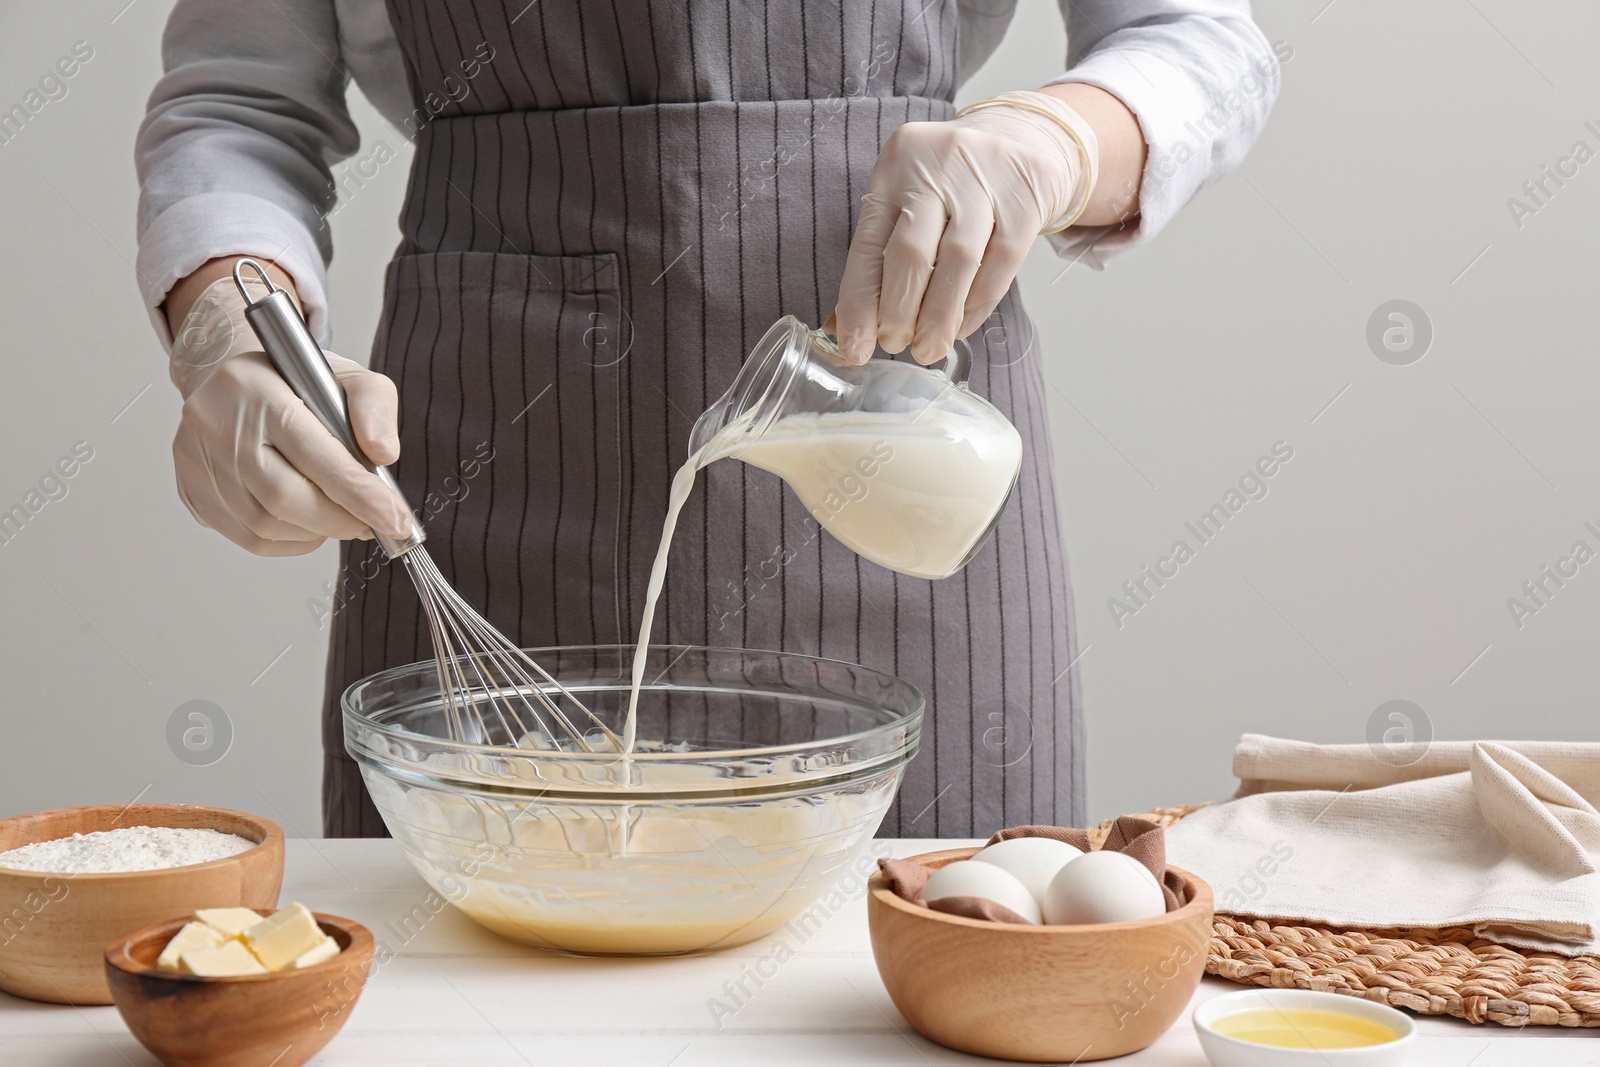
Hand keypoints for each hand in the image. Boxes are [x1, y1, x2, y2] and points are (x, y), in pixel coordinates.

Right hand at [168, 277, 411, 555]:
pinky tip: (307, 520)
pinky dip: (290, 539)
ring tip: (340, 514)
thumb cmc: (293, 382)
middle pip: (285, 497)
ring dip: (317, 530)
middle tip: (374, 522)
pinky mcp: (191, 491)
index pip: (314, 454)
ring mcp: (197, 461)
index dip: (359, 494)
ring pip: (266, 524)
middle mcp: (216, 423)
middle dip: (341, 519)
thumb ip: (374, 408)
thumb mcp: (345, 377)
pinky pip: (249, 537)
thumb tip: (384, 455)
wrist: (231, 379)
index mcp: (257, 389)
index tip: (395, 519)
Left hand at [830, 91, 1096, 364]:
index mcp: (894, 167)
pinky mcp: (1026, 198)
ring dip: (939, 317)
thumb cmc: (953, 182)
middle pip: (911, 252)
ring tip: (929, 349)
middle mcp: (937, 166)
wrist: (1024, 138)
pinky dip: (977, 304)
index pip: (869, 244)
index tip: (855, 347)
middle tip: (897, 345)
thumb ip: (884, 252)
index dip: (859, 303)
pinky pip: (1001, 263)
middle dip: (900, 312)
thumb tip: (852, 326)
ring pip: (958, 261)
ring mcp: (986, 179)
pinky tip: (962, 327)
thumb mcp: (910, 197)